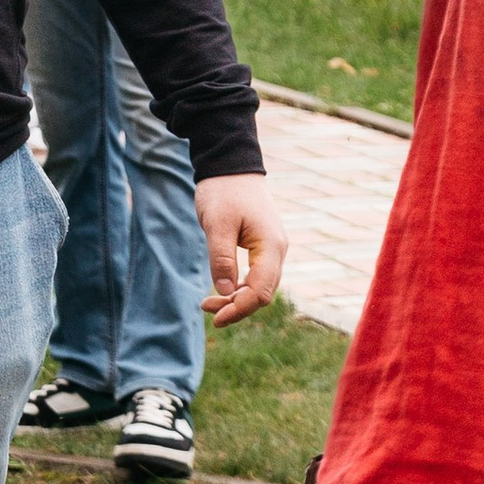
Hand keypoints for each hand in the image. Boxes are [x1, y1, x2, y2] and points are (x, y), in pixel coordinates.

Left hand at [196, 174, 285, 323]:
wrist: (231, 165)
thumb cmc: (224, 191)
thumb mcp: (217, 224)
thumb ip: (221, 258)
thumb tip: (225, 292)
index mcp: (271, 246)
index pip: (260, 291)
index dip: (239, 308)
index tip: (216, 317)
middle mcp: (277, 250)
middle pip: (263, 293)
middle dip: (236, 306)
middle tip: (205, 307)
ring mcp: (272, 249)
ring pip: (260, 286)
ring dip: (237, 298)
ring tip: (208, 302)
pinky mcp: (264, 246)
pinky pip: (256, 275)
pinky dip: (240, 286)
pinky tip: (222, 289)